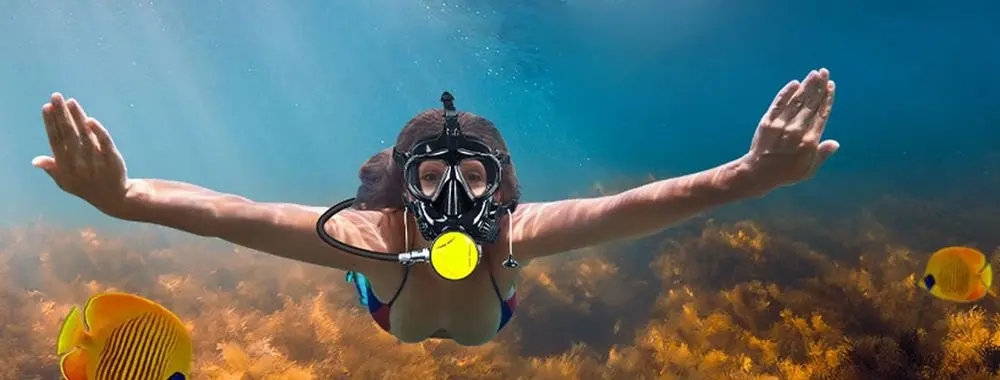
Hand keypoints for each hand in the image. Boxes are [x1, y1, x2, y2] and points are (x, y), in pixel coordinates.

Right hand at [33, 93, 130, 215]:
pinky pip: (105, 142)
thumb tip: (35, 160)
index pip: (56, 141)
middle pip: (69, 134)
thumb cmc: (85, 186)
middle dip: (61, 114)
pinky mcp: (112, 158)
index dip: (51, 124)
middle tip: (56, 96)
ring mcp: (97, 160)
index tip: (47, 107)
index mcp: (66, 166)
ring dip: (77, 117)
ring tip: (70, 101)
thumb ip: (52, 169)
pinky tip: (90, 120)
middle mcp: (80, 163)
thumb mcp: (65, 181)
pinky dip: (98, 131)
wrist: (113, 197)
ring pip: (85, 135)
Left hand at [741, 68, 838, 193]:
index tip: (831, 86)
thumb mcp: (808, 170)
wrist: (758, 173)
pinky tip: (794, 83)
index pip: (821, 115)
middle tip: (824, 72)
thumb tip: (835, 143)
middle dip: (818, 86)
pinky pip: (778, 104)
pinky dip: (786, 93)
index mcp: (809, 142)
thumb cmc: (785, 173)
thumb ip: (822, 155)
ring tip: (813, 73)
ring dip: (806, 86)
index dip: (827, 99)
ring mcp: (781, 125)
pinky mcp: (767, 122)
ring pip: (796, 101)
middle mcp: (796, 131)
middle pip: (811, 104)